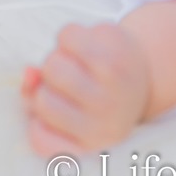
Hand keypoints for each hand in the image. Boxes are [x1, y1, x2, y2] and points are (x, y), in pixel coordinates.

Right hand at [21, 22, 149, 156]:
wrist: (145, 72)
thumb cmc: (96, 94)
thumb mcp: (71, 110)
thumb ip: (37, 97)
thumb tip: (30, 72)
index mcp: (93, 140)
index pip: (40, 139)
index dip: (37, 121)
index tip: (55, 110)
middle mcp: (105, 120)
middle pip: (42, 99)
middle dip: (47, 86)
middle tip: (68, 81)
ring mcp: (113, 87)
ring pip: (52, 65)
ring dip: (56, 57)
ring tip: (75, 62)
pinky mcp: (115, 52)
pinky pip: (66, 35)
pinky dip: (67, 37)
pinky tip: (84, 43)